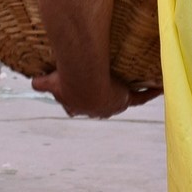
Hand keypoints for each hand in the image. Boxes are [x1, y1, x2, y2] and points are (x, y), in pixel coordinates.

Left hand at [32, 71, 160, 118]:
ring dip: (122, 95)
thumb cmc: (66, 81)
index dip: (73, 100)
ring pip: (118, 102)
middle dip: (98, 98)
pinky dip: (149, 93)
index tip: (74, 90)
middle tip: (103, 86)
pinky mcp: (125, 99)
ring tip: (127, 86)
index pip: (74, 106)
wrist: (84, 81)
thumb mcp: (49, 82)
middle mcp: (94, 110)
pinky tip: (159, 87)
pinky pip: (140, 98)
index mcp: (76, 107)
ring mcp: (110, 106)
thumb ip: (40, 83)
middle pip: (96, 106)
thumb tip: (31, 82)